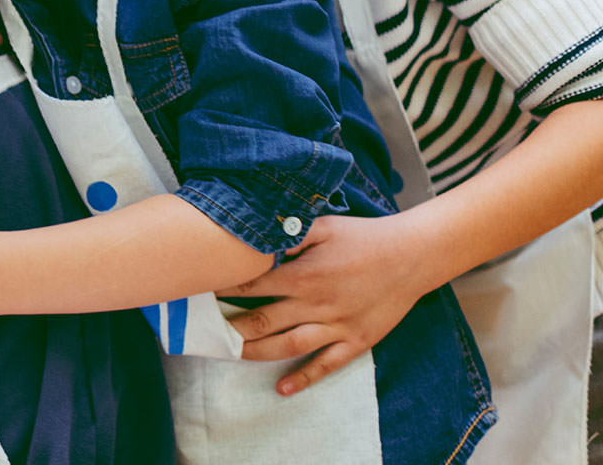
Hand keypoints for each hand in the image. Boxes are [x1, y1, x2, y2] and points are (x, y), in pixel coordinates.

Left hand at [220, 214, 431, 395]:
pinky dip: (303, 378)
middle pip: (263, 321)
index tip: (201, 290)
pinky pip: (326, 365)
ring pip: (288, 346)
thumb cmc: (365, 237)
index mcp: (303, 275)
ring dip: (256, 352)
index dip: (224, 289)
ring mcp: (337, 326)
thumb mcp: (323, 226)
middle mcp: (316, 304)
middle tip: (206, 330)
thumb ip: (287, 233)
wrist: (413, 256)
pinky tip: (281, 389)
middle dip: (231, 326)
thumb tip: (256, 234)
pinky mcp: (357, 341)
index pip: (252, 286)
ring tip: (231, 354)